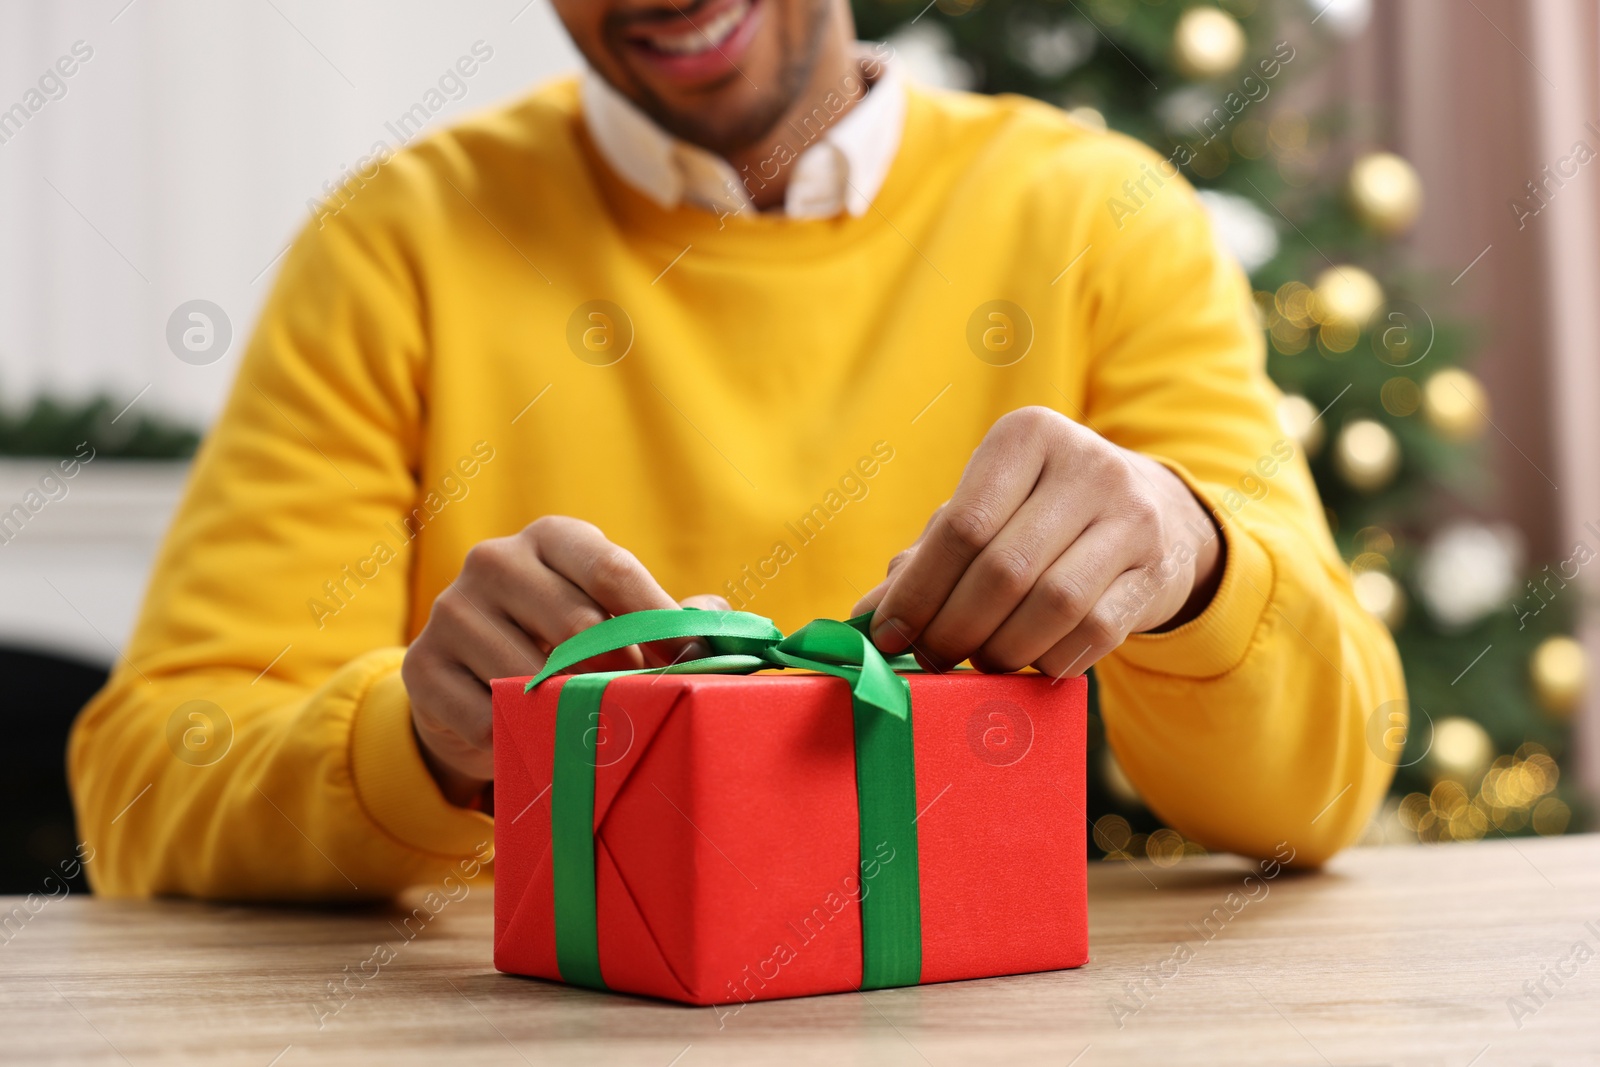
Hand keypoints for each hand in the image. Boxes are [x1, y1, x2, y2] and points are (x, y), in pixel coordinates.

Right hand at [401, 516, 724, 805]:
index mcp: (551, 537)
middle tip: (640, 704)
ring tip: (590, 727)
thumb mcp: (610, 615)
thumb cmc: (561, 643)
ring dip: (569, 711)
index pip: (612, 569)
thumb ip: (664, 617)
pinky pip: (488, 717)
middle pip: (578, 624)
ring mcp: (452, 611)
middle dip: (619, 673)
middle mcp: (495, 560)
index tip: (690, 663)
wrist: (469, 684)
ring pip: (532, 675)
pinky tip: (532, 738)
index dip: (657, 622)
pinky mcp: (422, 667)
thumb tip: (718, 621)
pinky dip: (520, 738)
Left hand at [853, 407, 1223, 676]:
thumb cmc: (1040, 516)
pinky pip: (1095, 631)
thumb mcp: (986, 514)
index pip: (962, 525)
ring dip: (1003, 649)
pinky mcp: (1157, 568)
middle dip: (955, 628)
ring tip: (980, 661)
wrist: (1154, 513)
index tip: (889, 636)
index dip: (919, 591)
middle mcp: (1087, 463)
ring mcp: (1132, 515)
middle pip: (1003, 569)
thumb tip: (864, 617)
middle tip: (932, 658)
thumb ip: (925, 558)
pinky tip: (1031, 662)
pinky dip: (1051, 658)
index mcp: (1027, 436)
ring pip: (1052, 604)